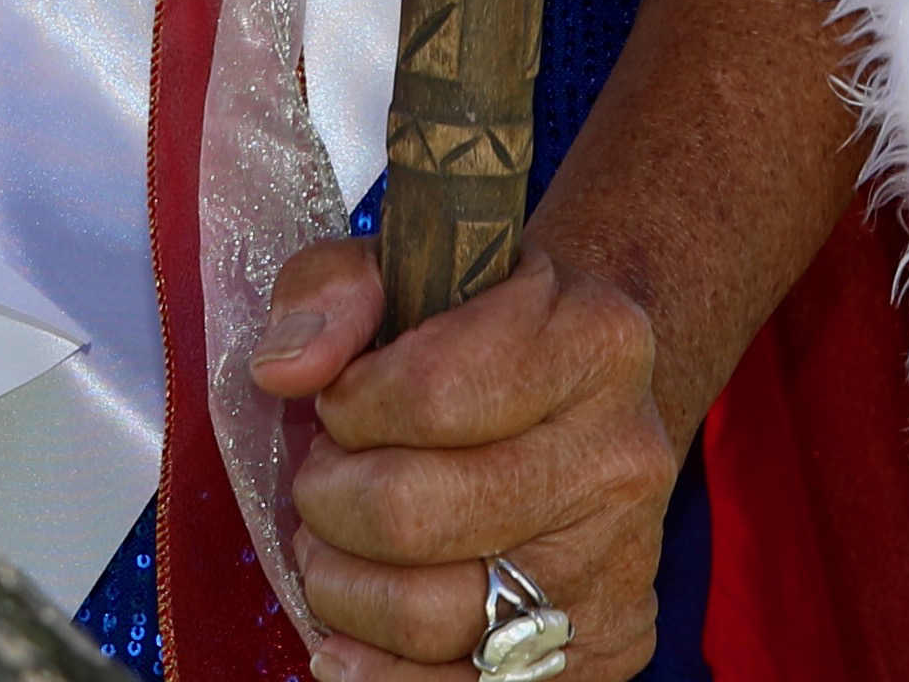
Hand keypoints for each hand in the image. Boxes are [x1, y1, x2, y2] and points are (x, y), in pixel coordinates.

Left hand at [252, 234, 677, 680]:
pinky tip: (350, 635)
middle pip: (413, 514)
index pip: (428, 391)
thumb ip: (330, 291)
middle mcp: (622, 455)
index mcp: (594, 338)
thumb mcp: (407, 268)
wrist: (588, 401)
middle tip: (324, 482)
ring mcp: (619, 562)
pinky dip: (381, 673)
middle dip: (329, 501)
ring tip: (335, 548)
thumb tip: (287, 369)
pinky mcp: (606, 648)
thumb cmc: (479, 332)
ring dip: (342, 588)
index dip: (350, 405)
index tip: (342, 402)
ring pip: (430, 617)